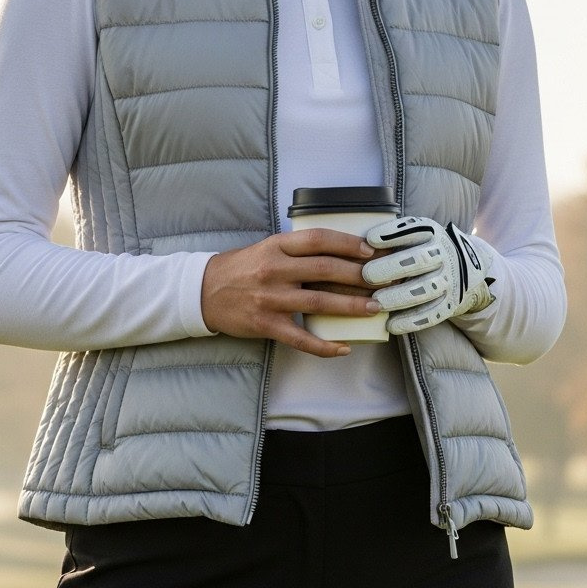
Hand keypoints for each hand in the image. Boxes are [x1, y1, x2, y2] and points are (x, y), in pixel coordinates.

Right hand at [201, 229, 380, 356]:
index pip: (318, 239)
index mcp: (276, 246)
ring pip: (318, 302)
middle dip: (359, 275)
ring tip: (374, 308)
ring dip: (350, 306)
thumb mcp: (266, 248)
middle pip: (324, 269)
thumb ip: (297, 250)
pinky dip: (323, 345)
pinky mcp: (265, 325)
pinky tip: (343, 347)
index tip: (371, 251)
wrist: (203, 292)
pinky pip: (300, 338)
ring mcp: (270, 299)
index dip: (348, 244)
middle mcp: (274, 270)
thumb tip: (340, 255)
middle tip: (383, 280)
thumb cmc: (240, 269)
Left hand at [360, 216, 495, 333]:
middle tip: (367, 275)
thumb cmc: (423, 251)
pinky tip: (391, 325)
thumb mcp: (416, 236)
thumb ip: (392, 238)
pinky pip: (432, 314)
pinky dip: (411, 321)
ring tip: (376, 302)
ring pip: (424, 289)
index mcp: (432, 233)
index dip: (392, 235)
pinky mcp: (450, 303)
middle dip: (392, 267)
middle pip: (418, 260)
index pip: (413, 230)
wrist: (464, 270)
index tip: (369, 240)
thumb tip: (353, 243)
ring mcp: (449, 280)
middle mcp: (443, 255)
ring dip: (399, 297)